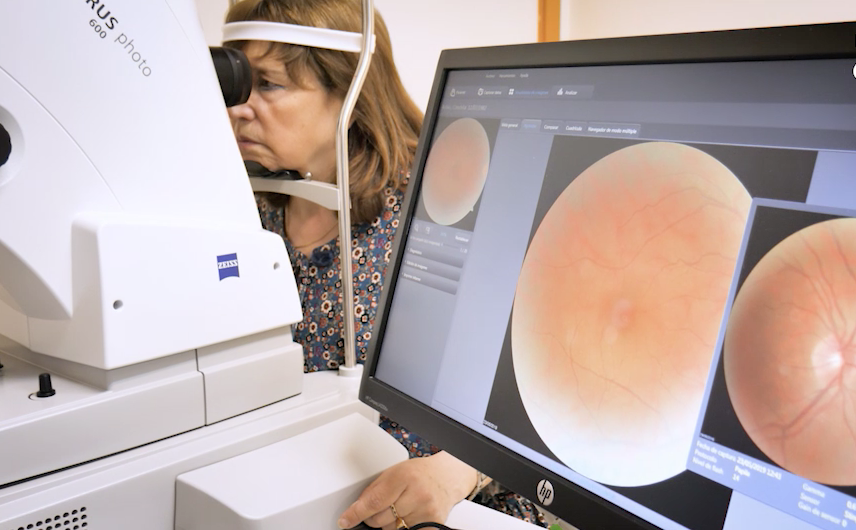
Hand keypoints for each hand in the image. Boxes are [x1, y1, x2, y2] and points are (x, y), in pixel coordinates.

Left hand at [337, 451, 477, 528]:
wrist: (446, 478)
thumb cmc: (419, 473)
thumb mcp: (394, 472)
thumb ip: (374, 490)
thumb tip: (355, 509)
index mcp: (404, 477)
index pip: (374, 501)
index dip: (356, 513)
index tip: (345, 521)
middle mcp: (417, 494)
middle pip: (380, 519)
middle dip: (373, 517)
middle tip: (381, 508)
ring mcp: (425, 511)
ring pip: (391, 529)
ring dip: (388, 523)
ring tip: (398, 508)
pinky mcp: (432, 524)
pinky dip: (401, 528)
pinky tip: (406, 517)